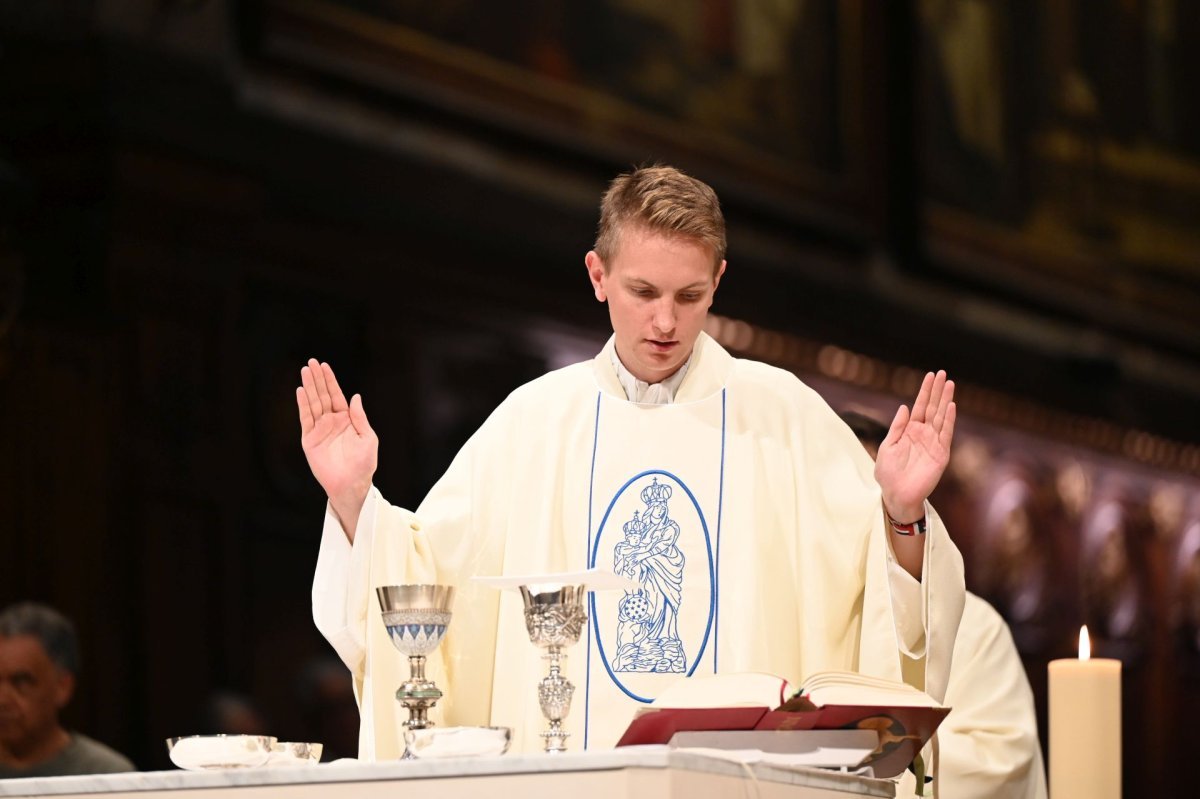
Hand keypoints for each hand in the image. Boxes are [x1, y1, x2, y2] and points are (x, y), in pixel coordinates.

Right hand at [297, 359, 377, 536]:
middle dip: (317, 379)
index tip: (323, 366)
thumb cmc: (363, 463)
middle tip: (310, 362)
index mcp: (346, 420)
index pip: (336, 395)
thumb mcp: (367, 437)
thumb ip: (359, 417)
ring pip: (313, 404)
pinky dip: (303, 405)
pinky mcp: (310, 440)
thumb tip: (355, 396)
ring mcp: (320, 430)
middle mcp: (331, 422)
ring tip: (304, 372)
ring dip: (309, 388)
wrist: (352, 484)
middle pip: (323, 396)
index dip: (330, 380)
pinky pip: (306, 419)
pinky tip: (301, 392)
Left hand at [874, 370, 955, 522]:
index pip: (920, 406)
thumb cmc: (888, 474)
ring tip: (949, 384)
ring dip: (945, 401)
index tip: (930, 375)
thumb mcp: (887, 446)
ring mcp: (933, 443)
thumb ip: (897, 427)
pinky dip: (949, 421)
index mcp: (910, 431)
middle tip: (943, 373)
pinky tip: (951, 406)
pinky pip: (945, 434)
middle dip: (937, 391)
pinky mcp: (940, 454)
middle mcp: (924, 434)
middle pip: (932, 408)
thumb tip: (904, 407)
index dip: (925, 391)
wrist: (895, 495)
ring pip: (941, 417)